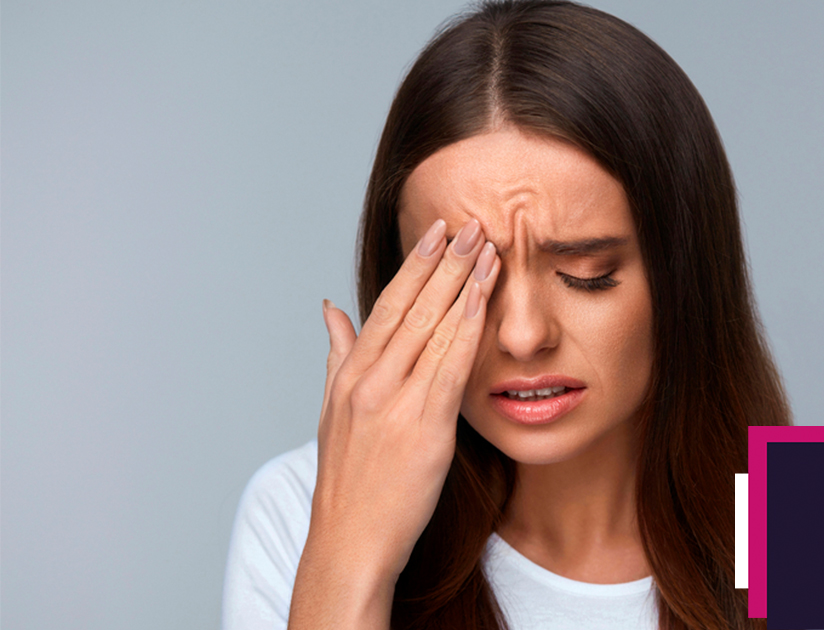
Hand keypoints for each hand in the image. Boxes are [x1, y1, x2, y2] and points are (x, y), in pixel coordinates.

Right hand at [289, 218, 498, 628]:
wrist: (349, 539)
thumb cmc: (349, 479)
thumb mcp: (334, 410)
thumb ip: (338, 354)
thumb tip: (331, 308)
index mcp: (351, 374)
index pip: (388, 304)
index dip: (415, 264)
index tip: (437, 230)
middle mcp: (370, 381)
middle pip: (413, 306)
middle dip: (445, 261)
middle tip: (472, 222)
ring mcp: (395, 402)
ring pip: (434, 329)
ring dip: (464, 284)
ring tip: (488, 248)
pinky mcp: (424, 428)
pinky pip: (451, 367)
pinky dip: (468, 329)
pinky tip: (485, 301)